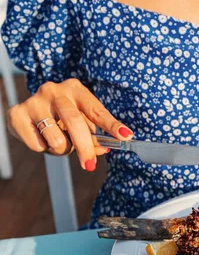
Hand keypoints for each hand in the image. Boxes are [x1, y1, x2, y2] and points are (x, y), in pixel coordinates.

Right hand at [6, 79, 133, 170]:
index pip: (97, 110)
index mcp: (75, 89)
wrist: (27, 111)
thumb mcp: (81, 120)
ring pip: (57, 140)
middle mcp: (54, 91)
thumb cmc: (62, 116)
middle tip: (90, 164)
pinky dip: (43, 149)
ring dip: (62, 150)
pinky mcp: (17, 114)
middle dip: (86, 148)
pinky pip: (38, 145)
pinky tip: (41, 137)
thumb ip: (94, 135)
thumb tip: (103, 149)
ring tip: (59, 141)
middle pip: (76, 124)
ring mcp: (34, 101)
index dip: (111, 125)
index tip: (125, 136)